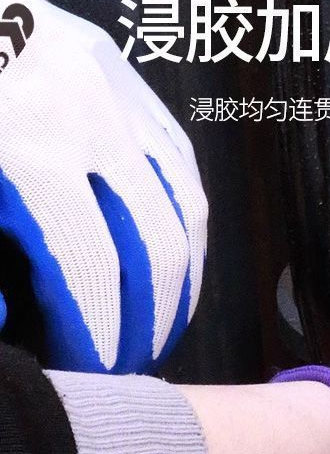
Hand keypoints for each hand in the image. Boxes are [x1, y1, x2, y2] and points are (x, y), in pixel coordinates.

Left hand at [0, 0, 206, 371]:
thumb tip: (17, 313)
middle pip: (158, 247)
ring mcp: (124, 98)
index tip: (97, 370)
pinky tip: (179, 258)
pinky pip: (183, 167)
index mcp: (33, 150)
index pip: (94, 269)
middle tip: (138, 361)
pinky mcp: (134, 83)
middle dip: (153, 320)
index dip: (102, 334)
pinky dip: (187, 224)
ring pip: (187, 209)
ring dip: (184, 279)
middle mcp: (97, 126)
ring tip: (169, 322)